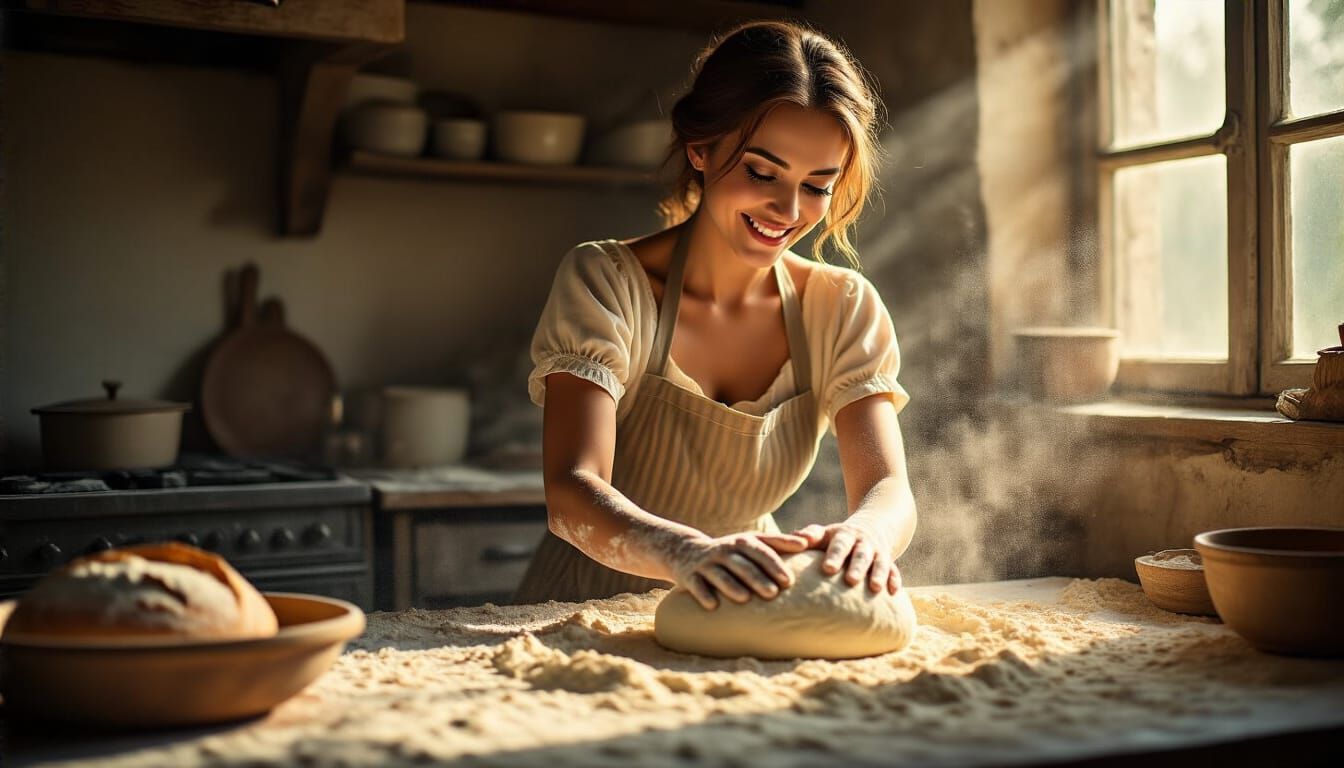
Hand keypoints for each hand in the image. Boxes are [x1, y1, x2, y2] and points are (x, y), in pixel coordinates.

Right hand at [666, 531, 809, 610]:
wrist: (688, 552)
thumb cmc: (731, 551)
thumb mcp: (752, 542)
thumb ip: (780, 542)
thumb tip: (809, 542)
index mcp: (742, 543)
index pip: (761, 552)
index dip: (774, 565)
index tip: (789, 581)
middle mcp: (724, 551)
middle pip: (742, 564)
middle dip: (757, 578)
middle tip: (773, 593)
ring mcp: (706, 564)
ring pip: (719, 575)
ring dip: (731, 586)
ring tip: (745, 599)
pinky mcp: (689, 577)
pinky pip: (696, 586)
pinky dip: (703, 594)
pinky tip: (713, 605)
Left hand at [791, 522, 901, 594]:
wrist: (872, 528)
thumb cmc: (839, 538)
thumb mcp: (827, 533)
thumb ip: (812, 535)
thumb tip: (795, 536)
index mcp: (846, 536)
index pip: (839, 545)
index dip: (834, 555)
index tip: (827, 569)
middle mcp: (864, 543)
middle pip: (861, 555)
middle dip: (857, 567)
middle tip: (851, 580)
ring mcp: (878, 553)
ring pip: (880, 563)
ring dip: (878, 574)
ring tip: (874, 588)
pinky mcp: (889, 563)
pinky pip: (894, 571)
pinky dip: (895, 580)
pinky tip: (893, 592)